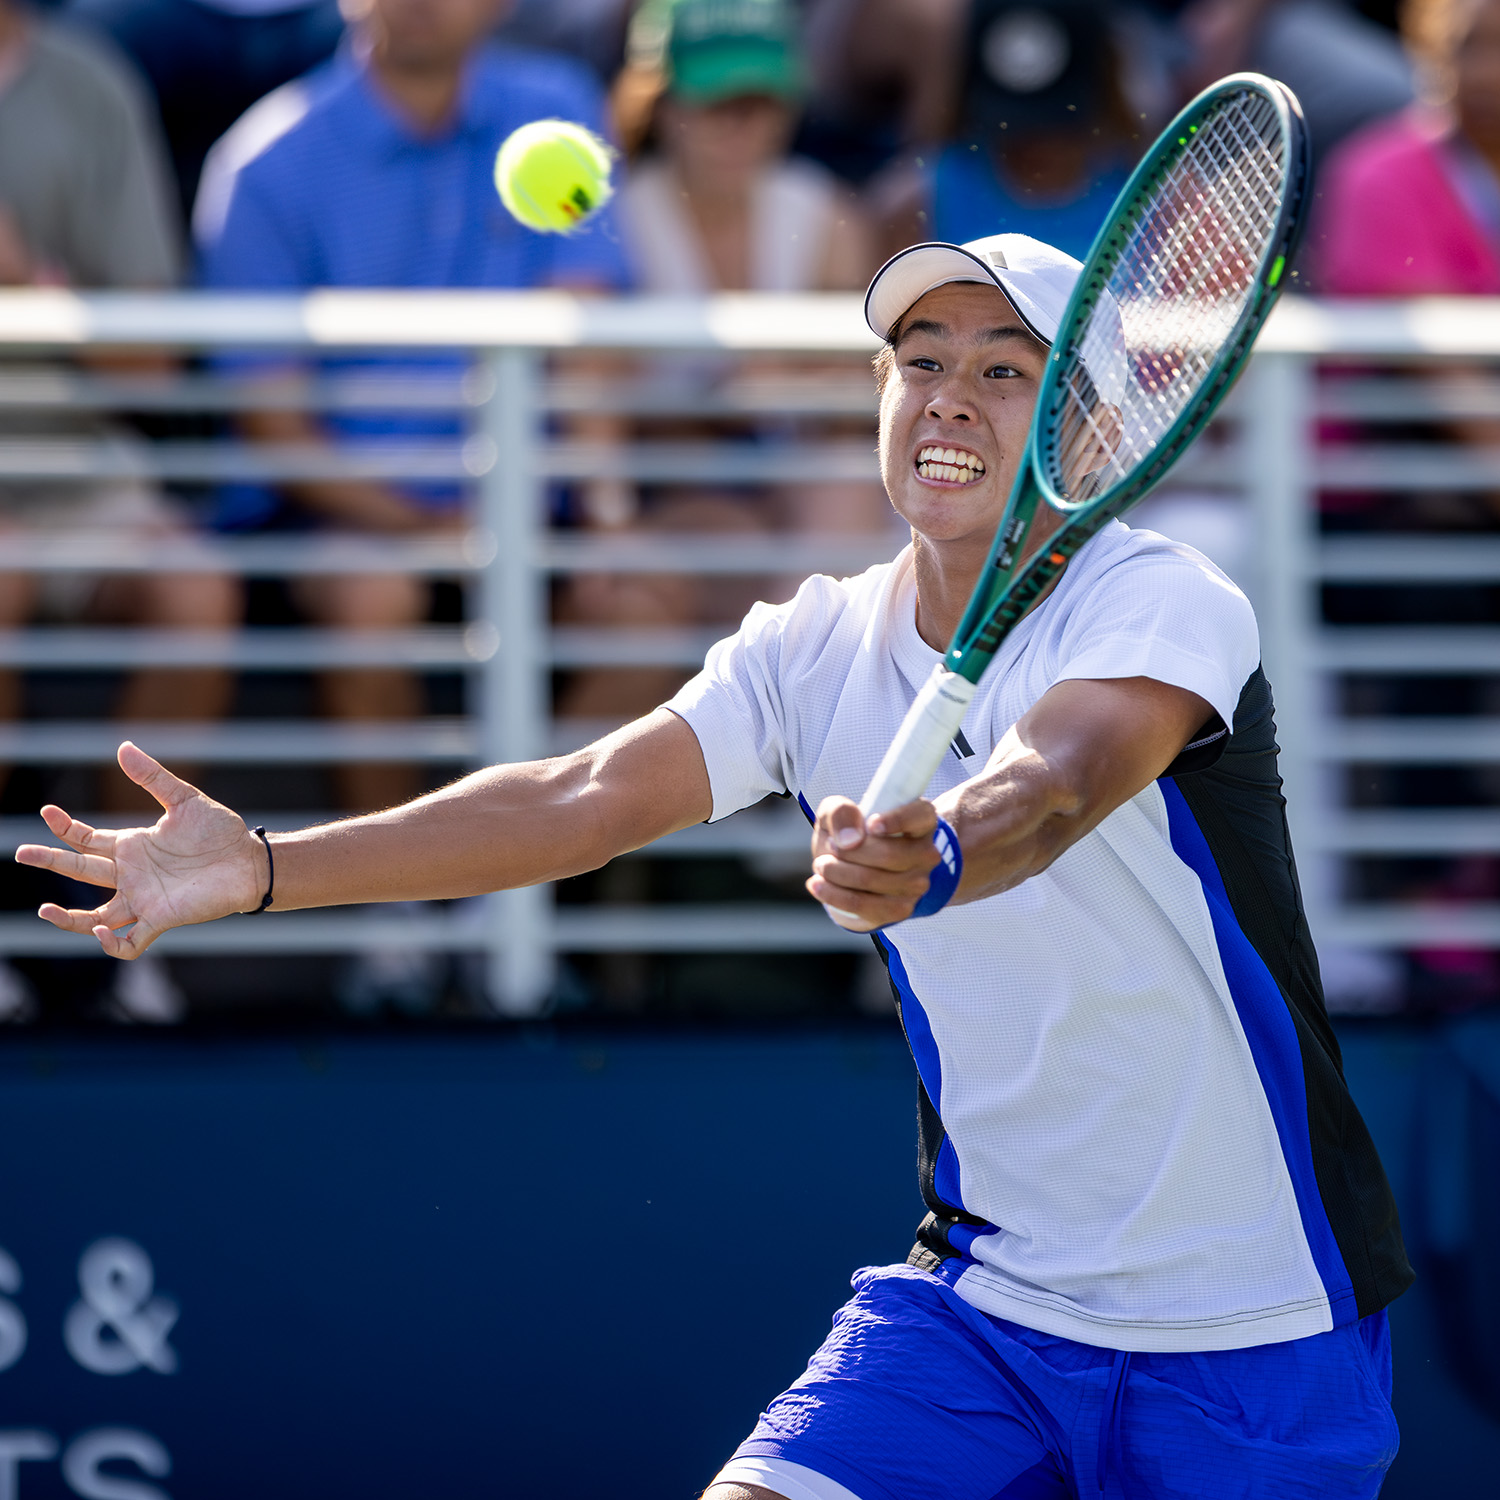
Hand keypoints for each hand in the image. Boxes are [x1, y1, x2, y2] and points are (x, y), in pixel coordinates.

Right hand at [14, 742, 265, 957]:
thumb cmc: (221, 832)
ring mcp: (144, 899)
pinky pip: (130, 942)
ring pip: (95, 917)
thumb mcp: (184, 799)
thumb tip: (123, 747)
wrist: (250, 861)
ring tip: (45, 910)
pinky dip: (111, 943)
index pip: (86, 840)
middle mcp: (132, 874)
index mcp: (133, 846)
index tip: (47, 812)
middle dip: (50, 862)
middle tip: (21, 853)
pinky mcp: (162, 919)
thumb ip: (153, 777)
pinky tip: (102, 930)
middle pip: (80, 871)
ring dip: (69, 919)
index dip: (64, 828)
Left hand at [806, 794, 938, 932]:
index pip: (918, 817)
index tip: (871, 824)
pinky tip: (818, 884)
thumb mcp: (839, 812)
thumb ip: (840, 812)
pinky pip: (863, 905)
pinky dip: (834, 894)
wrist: (855, 867)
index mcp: (921, 820)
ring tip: (822, 864)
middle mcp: (926, 853)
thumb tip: (849, 839)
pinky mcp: (900, 909)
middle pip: (888, 854)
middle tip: (830, 846)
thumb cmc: (852, 831)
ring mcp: (917, 884)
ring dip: (836, 872)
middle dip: (848, 852)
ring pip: (871, 880)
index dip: (897, 820)